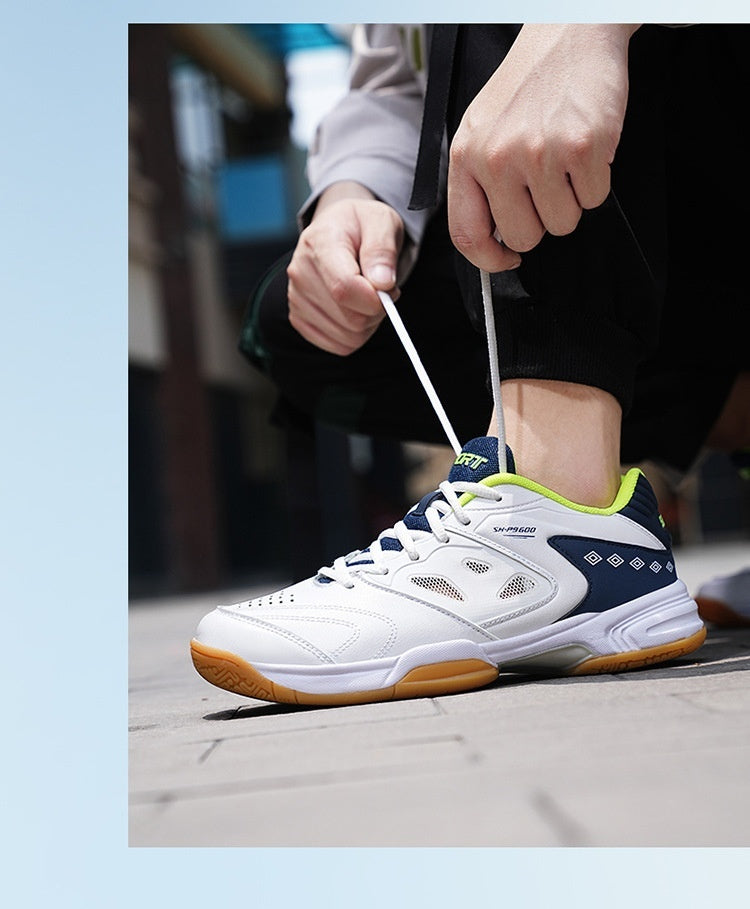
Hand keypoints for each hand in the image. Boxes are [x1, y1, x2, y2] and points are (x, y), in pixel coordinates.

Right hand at [287, 182, 403, 354]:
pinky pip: (339, 346)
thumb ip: (383, 250)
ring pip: (347, 337)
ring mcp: (296, 298)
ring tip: (367, 297)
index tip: (390, 289)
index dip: (375, 299)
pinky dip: (355, 335)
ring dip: (368, 324)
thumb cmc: (362, 227)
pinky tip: (355, 310)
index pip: (344, 288)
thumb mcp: (381, 222)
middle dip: (376, 310)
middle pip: (349, 318)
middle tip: (381, 289)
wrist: (339, 230)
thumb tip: (382, 283)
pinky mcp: (300, 318)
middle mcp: (300, 273)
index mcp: (319, 243)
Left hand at [448, 24, 638, 270]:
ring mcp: (539, 155)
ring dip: (571, 200)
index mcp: (466, 156)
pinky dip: (596, 181)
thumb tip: (491, 240)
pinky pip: (594, 199)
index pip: (466, 235)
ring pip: (562, 224)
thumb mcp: (482, 130)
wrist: (569, 32)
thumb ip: (479, 183)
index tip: (506, 259)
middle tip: (546, 186)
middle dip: (540, 222)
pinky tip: (585, 147)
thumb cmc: (527, 85)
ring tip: (565, 159)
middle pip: (523, 237)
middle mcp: (497, 158)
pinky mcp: (581, 149)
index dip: (488, 260)